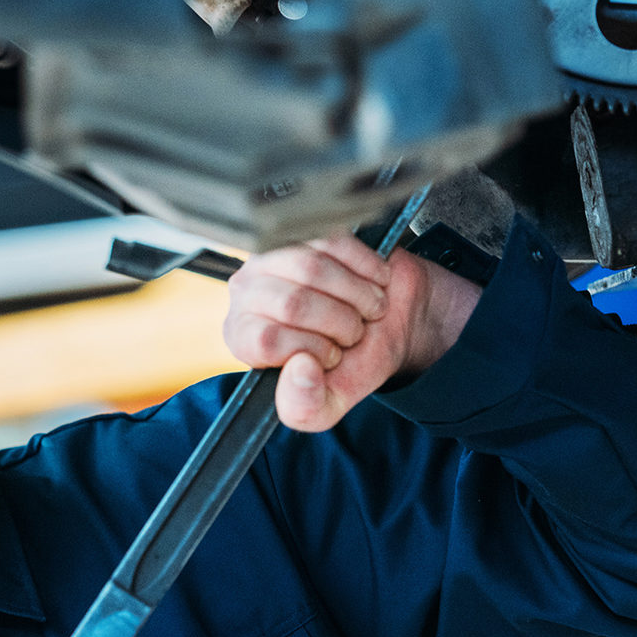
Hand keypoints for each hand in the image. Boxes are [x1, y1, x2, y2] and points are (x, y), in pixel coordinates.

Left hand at [223, 233, 481, 431]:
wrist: (393, 323)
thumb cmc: (353, 361)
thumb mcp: (328, 403)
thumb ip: (305, 408)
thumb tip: (299, 370)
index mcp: (243, 338)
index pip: (268, 339)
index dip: (314, 350)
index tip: (330, 356)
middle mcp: (247, 293)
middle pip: (292, 303)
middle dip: (341, 325)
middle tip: (353, 333)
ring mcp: (274, 254)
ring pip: (313, 270)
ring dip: (357, 297)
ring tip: (365, 310)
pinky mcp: (308, 229)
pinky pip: (337, 244)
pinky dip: (368, 271)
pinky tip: (372, 284)